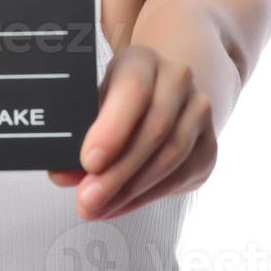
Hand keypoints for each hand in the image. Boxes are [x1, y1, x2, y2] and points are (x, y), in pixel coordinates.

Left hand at [49, 44, 217, 220]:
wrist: (162, 95)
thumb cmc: (118, 101)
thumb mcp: (91, 105)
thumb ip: (74, 136)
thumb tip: (61, 173)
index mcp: (143, 62)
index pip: (133, 91)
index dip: (111, 130)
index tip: (88, 162)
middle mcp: (178, 81)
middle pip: (155, 130)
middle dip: (118, 172)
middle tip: (88, 199)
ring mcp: (199, 112)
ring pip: (171, 157)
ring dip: (132, 189)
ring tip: (99, 208)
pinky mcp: (209, 146)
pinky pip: (182, 176)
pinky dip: (147, 196)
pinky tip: (120, 205)